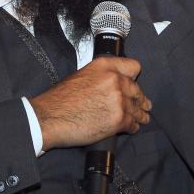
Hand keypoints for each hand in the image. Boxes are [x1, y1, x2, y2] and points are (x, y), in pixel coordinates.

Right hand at [29, 56, 151, 150]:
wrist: (50, 117)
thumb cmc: (60, 99)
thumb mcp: (81, 75)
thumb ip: (102, 76)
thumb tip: (113, 84)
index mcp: (104, 66)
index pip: (133, 66)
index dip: (135, 76)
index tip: (136, 82)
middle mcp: (115, 80)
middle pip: (137, 90)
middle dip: (140, 99)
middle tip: (143, 105)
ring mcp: (118, 100)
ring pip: (138, 108)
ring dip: (140, 114)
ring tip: (143, 118)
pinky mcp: (118, 120)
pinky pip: (133, 124)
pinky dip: (133, 127)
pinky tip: (131, 128)